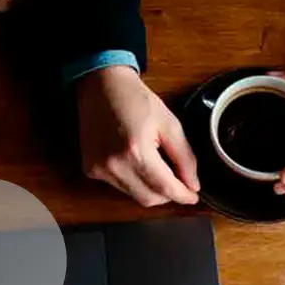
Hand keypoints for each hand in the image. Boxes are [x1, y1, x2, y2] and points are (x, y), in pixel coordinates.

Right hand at [77, 66, 200, 206]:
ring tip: (155, 165)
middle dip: (168, 194)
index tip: (193, 196)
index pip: (165, 188)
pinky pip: (119, 187)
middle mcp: (115, 165)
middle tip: (179, 182)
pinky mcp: (90, 170)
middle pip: (149, 199)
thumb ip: (184, 157)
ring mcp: (99, 169)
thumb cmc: (134, 99)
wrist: (101, 85)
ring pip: (134, 196)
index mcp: (136, 151)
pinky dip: (133, 182)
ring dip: (150, 189)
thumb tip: (193, 184)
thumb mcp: (169, 123)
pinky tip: (135, 162)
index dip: (183, 195)